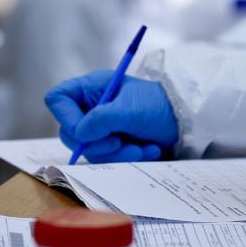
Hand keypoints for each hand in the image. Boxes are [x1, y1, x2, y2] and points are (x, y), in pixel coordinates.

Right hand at [44, 72, 177, 162]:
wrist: (186, 122)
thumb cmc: (160, 105)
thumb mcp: (130, 108)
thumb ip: (101, 119)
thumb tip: (80, 134)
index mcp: (93, 88)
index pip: (59, 100)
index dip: (65, 117)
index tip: (83, 130)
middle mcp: (93, 106)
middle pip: (70, 131)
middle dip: (96, 143)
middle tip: (118, 142)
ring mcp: (102, 127)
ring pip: (89, 150)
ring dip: (116, 153)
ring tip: (140, 148)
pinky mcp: (113, 144)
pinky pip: (106, 159)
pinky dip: (126, 158)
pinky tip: (147, 150)